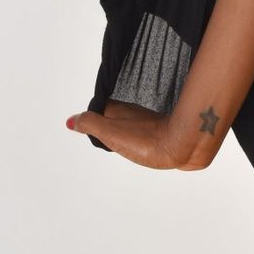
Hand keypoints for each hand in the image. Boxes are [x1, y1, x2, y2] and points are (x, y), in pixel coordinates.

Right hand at [66, 99, 187, 169]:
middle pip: (114, 114)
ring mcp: (148, 122)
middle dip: (105, 120)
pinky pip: (143, 130)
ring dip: (121, 127)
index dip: (91, 115)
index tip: (83, 123)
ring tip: (114, 138)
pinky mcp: (161, 131)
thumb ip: (91, 124)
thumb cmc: (145, 140)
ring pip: (129, 121)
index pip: (99, 108)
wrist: (182, 145)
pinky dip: (136, 134)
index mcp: (119, 110)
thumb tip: (70, 120)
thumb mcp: (110, 133)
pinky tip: (137, 142)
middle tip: (97, 132)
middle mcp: (134, 112)